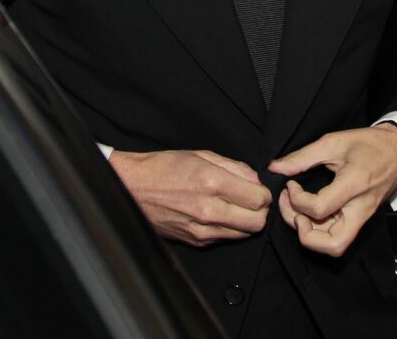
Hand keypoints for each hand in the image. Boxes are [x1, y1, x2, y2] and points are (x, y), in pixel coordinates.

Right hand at [108, 149, 270, 246]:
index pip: (259, 199)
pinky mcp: (194, 241)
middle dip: (260, 211)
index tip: (259, 189)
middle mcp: (209, 210)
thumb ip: (235, 168)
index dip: (264, 194)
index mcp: (212, 183)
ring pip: (243, 235)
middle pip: (257, 223)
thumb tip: (256, 180)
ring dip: (246, 222)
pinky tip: (219, 215)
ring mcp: (201, 230)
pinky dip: (228, 229)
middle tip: (252, 200)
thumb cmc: (164, 168)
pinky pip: (224, 239)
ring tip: (235, 207)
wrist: (132, 188)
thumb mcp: (202, 155)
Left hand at [268, 125, 396, 256]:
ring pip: (336, 245)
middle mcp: (360, 208)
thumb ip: (303, 156)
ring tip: (298, 213)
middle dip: (304, 234)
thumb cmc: (370, 144)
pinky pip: (339, 236)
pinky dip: (320, 231)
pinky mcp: (361, 219)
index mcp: (354, 184)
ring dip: (311, 235)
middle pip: (333, 244)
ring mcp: (363, 217)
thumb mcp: (334, 142)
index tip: (291, 185)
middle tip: (293, 211)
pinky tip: (310, 213)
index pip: (320, 209)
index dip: (297, 200)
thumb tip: (276, 168)